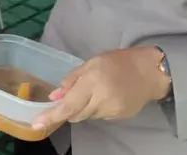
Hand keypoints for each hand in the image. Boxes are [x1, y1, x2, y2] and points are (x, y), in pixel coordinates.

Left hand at [32, 47, 170, 131]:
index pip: (68, 105)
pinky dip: (96, 109)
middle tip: (74, 95)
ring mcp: (112, 111)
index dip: (51, 115)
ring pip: (87, 116)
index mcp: (92, 82)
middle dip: (69, 108)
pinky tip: (106, 96)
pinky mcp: (119, 117)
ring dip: (84, 107)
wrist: (150, 72)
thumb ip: (71, 80)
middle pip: (75, 114)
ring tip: (95, 91)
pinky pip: (99, 117)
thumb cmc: (118, 62)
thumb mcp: (91, 63)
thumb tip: (54, 97)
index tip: (36, 123)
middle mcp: (102, 100)